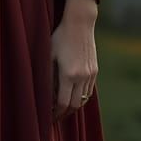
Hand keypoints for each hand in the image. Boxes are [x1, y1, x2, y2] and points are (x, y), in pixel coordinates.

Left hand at [50, 0, 98, 121]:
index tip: (49, 117)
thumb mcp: (49, 55)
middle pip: (74, 105)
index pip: (63, 103)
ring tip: (63, 107)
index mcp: (68, 74)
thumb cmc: (60, 37)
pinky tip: (72, 94)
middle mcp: (81, 77)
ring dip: (73, 106)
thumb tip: (45, 93)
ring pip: (83, 99)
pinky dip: (81, 96)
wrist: (80, 23)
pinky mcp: (95, 70)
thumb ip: (48, 75)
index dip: (56, 113)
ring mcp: (90, 74)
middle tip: (55, 116)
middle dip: (65, 113)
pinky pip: (89, 90)